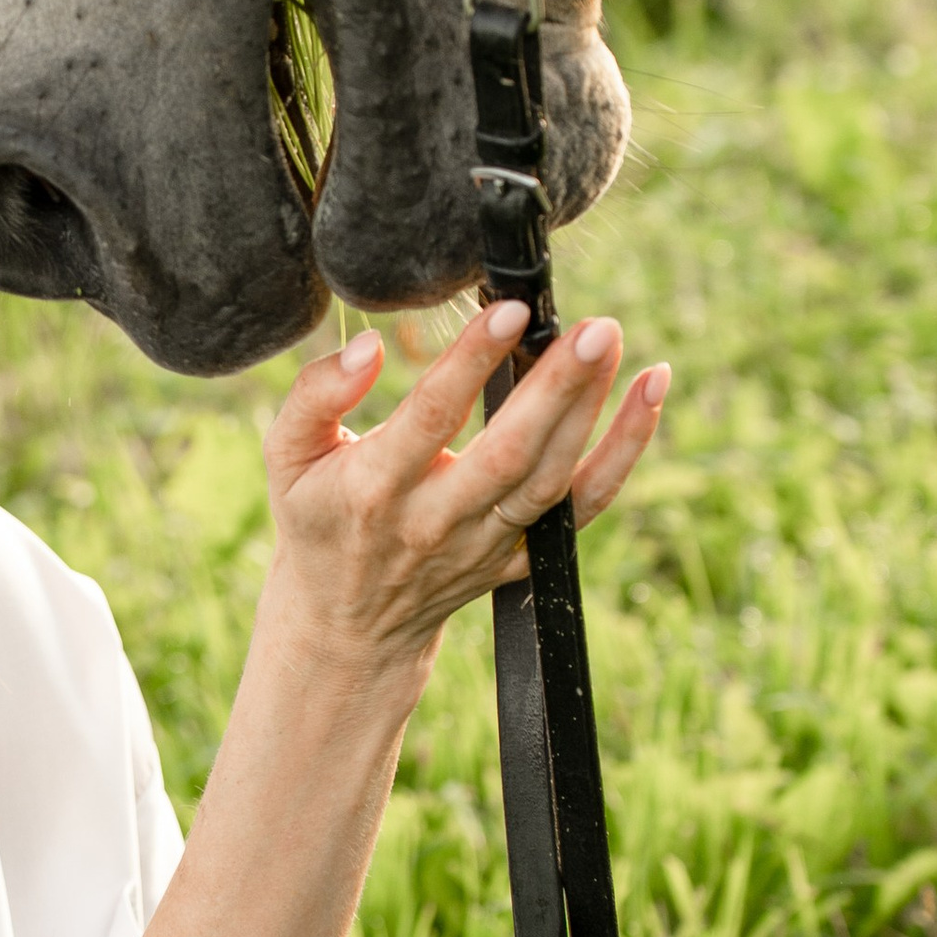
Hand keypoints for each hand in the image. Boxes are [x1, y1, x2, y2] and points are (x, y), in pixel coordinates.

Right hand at [259, 301, 668, 708]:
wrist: (349, 625)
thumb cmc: (320, 521)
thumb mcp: (287, 458)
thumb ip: (313, 396)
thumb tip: (367, 349)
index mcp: (374, 488)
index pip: (431, 416)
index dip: (472, 362)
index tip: (509, 311)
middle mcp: (436, 520)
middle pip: (510, 452)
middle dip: (557, 387)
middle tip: (592, 328)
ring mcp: (486, 544)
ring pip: (553, 479)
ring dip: (594, 411)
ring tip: (613, 342)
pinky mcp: (522, 560)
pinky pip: (583, 507)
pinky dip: (624, 454)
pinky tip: (649, 395)